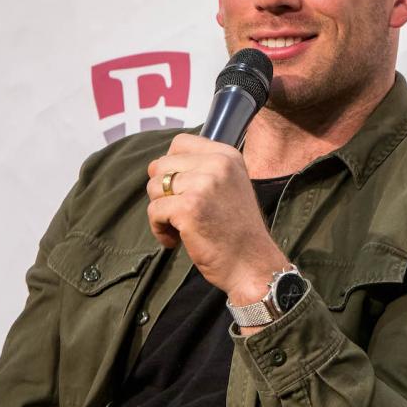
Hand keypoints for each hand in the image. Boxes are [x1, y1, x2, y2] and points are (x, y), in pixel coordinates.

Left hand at [146, 134, 288, 306]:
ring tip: (181, 226)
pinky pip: (154, 211)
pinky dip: (159, 229)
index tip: (182, 189)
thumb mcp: (231, 185)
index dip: (172, 166)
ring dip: (160, 211)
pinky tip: (177, 240)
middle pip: (161, 165)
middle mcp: (217, 164)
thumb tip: (160, 166)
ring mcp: (203, 185)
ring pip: (154, 187)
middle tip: (181, 211)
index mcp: (228, 155)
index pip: (180, 143)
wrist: (252, 263)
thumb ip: (204, 169)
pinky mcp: (189, 207)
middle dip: (163, 191)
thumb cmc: (238, 229)